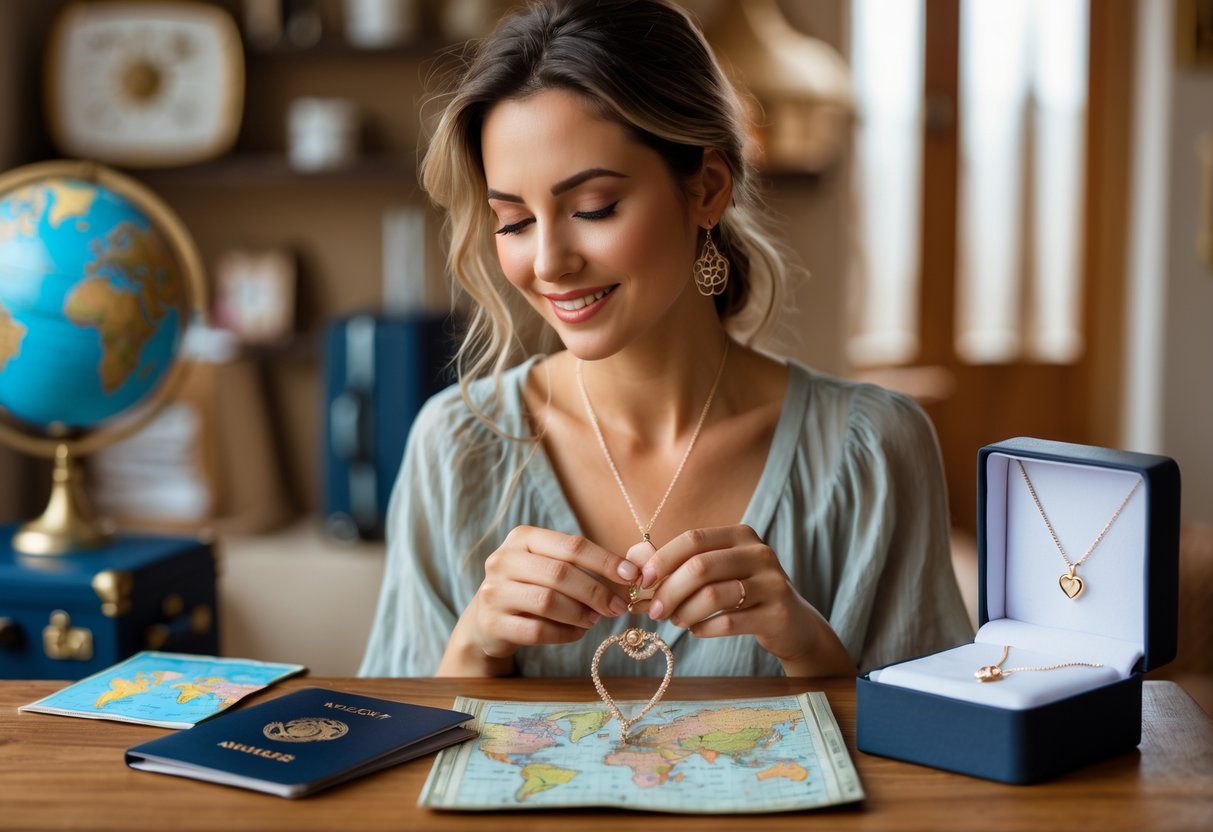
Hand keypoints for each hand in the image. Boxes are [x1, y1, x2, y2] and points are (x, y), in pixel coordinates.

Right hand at [438, 526, 635, 674]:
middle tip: (617, 607)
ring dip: (580, 613)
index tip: (631, 575)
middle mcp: (503, 559)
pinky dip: (564, 634)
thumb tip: (630, 573)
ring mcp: (494, 591)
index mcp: (522, 537)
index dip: (604, 560)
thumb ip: (581, 565)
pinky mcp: (491, 622)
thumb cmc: (530, 587)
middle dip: (595, 591)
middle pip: (560, 573)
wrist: (486, 619)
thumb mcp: (549, 566)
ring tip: (595, 620)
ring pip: (548, 601)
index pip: (571, 545)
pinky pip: (537, 630)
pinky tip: (576, 633)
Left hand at [627, 526, 855, 676]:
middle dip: (669, 590)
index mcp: (741, 535)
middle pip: (700, 567)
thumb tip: (634, 566)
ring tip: (676, 621)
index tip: (642, 581)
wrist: (793, 624)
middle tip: (654, 611)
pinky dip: (703, 628)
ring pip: (713, 595)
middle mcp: (759, 553)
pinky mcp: (777, 614)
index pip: (693, 539)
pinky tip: (697, 631)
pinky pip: (728, 622)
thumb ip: (680, 565)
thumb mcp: (719, 571)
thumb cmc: (745, 594)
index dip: (662, 559)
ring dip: (684, 612)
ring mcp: (772, 583)